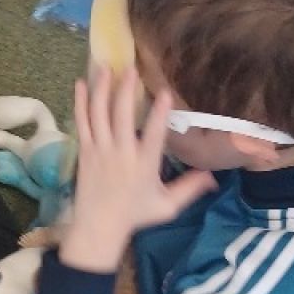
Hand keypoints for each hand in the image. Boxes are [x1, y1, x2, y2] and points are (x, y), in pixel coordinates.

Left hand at [60, 69, 214, 274]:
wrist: (99, 227)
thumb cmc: (135, 215)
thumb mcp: (167, 206)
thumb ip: (190, 188)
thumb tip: (214, 176)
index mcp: (144, 164)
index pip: (153, 134)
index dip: (159, 113)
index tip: (164, 92)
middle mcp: (121, 154)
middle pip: (121, 115)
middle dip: (126, 89)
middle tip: (131, 67)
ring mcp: (100, 151)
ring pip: (98, 113)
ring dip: (101, 88)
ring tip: (105, 66)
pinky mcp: (85, 151)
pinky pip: (82, 122)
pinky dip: (80, 102)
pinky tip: (80, 84)